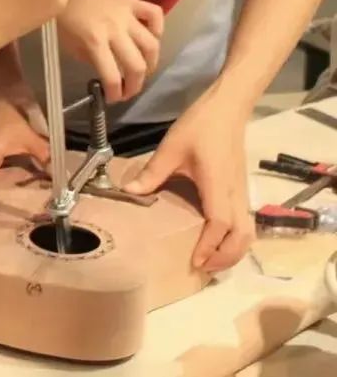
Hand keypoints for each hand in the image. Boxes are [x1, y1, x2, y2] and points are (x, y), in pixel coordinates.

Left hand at [58, 0, 163, 102]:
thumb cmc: (63, 18)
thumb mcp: (69, 45)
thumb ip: (91, 59)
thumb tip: (109, 72)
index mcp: (94, 41)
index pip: (112, 76)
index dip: (116, 93)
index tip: (114, 99)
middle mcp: (114, 29)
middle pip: (137, 64)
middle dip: (136, 85)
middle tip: (130, 90)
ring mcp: (126, 14)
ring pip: (151, 44)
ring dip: (150, 63)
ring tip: (143, 70)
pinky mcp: (131, 1)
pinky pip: (155, 14)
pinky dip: (158, 28)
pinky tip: (152, 37)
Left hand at [123, 95, 252, 271]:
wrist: (227, 108)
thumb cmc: (200, 127)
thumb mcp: (170, 148)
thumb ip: (151, 173)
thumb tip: (128, 192)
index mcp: (217, 185)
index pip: (220, 224)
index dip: (210, 245)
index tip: (195, 261)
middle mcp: (235, 193)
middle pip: (243, 236)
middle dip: (226, 256)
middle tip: (203, 268)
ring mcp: (242, 191)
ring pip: (248, 230)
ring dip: (234, 249)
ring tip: (210, 259)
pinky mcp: (241, 188)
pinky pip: (245, 220)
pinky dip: (236, 237)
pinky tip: (218, 239)